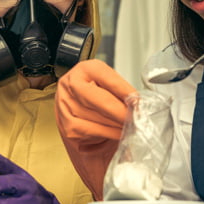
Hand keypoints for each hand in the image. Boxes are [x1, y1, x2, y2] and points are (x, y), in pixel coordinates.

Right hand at [55, 60, 136, 199]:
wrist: (82, 123)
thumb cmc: (99, 104)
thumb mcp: (109, 89)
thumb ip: (121, 94)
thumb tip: (136, 104)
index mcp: (85, 69)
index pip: (107, 77)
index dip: (125, 91)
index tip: (138, 101)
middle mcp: (72, 84)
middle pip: (100, 99)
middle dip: (121, 111)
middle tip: (136, 118)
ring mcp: (66, 105)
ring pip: (96, 117)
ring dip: (117, 125)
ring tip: (130, 127)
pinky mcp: (67, 126)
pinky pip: (91, 131)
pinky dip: (108, 134)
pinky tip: (118, 134)